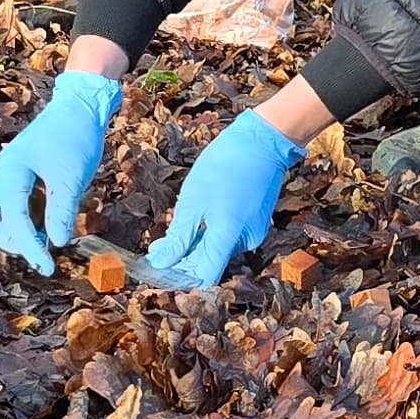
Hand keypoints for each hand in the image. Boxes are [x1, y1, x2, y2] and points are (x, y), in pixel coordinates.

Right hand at [0, 67, 121, 273]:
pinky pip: (10, 207)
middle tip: (42, 252)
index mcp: (10, 171)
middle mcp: (0, 174)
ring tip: (46, 239)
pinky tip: (47, 225)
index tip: (48, 267)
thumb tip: (57, 244)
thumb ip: (62, 211)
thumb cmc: (75, 136)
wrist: (79, 106)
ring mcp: (5, 175)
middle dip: (12, 241)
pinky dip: (24, 222)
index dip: (29, 246)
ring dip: (17, 233)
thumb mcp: (72, 177)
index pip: (12, 219)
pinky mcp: (16, 178)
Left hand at [148, 108, 301, 289]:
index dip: (179, 276)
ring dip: (194, 244)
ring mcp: (253, 232)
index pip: (203, 277)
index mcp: (229, 237)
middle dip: (182, 258)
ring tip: (178, 222)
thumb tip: (161, 264)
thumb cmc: (224, 166)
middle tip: (158, 245)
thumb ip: (178, 237)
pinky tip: (197, 215)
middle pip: (209, 263)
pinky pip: (227, 237)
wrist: (261, 141)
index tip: (158, 264)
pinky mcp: (254, 222)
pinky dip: (209, 233)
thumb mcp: (193, 201)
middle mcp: (245, 241)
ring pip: (216, 249)